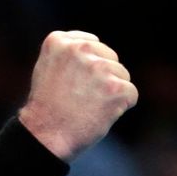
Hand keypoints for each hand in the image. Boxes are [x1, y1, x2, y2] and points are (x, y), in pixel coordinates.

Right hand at [18, 30, 137, 162]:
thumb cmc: (47, 106)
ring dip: (111, 92)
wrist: (45, 135)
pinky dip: (121, 106)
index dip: (86, 67)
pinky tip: (100, 114)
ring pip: (122, 75)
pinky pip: (131, 94)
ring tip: (88, 106)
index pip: (91, 44)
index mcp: (59, 41)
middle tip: (81, 97)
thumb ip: (70, 53)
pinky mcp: (115, 87)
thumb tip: (97, 47)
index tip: (73, 83)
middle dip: (102, 77)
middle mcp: (79, 49)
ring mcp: (98, 67)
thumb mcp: (48, 67)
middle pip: (110, 58)